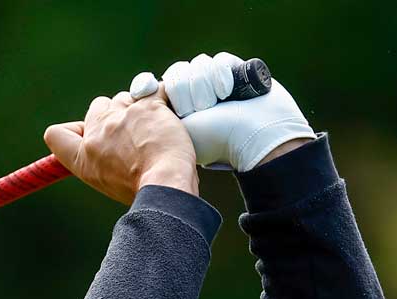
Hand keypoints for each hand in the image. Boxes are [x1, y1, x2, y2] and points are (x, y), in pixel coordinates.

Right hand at [44, 89, 196, 206]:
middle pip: (97, 107)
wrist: (166, 184)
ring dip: (138, 107)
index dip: (71, 130)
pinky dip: (163, 98)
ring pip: (125, 97)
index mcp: (82, 157)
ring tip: (155, 129)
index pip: (55, 134)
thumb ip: (100, 162)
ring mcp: (121, 116)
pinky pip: (154, 90)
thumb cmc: (142, 190)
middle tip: (133, 133)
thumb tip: (108, 154)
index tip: (86, 133)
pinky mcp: (147, 105)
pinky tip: (171, 112)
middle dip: (113, 114)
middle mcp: (97, 133)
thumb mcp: (107, 183)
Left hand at [156, 51, 315, 171]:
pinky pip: (218, 60)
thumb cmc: (213, 139)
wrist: (254, 136)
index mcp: (180, 109)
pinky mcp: (237, 71)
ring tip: (217, 103)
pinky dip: (221, 74)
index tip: (161, 93)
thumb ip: (155, 113)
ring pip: (198, 64)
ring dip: (205, 85)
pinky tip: (228, 92)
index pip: (163, 83)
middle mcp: (197, 94)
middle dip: (187, 91)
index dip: (164, 86)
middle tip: (200, 109)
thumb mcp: (176, 130)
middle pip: (178, 71)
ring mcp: (217, 83)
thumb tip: (142, 89)